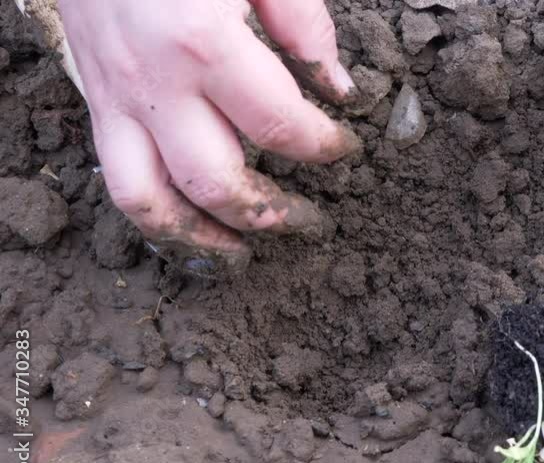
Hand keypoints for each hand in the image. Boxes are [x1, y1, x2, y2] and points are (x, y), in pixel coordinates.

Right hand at [59, 0, 359, 271]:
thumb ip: (303, 24)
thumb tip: (338, 87)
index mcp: (204, 43)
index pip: (279, 125)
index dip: (323, 146)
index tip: (345, 147)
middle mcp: (155, 85)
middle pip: (216, 184)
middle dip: (271, 214)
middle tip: (310, 221)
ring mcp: (117, 99)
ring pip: (150, 202)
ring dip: (201, 238)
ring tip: (242, 253)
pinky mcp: (95, 102)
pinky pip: (118, 178)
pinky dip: (157, 214)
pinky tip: (192, 222)